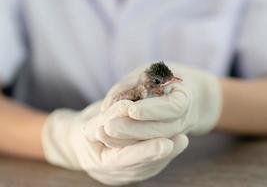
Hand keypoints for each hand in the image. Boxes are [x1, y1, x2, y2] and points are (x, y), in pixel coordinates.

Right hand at [42, 101, 188, 184]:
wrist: (80, 144)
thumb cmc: (85, 130)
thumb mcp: (90, 122)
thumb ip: (108, 116)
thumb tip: (129, 107)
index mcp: (100, 161)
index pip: (124, 159)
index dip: (145, 151)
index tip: (165, 142)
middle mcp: (114, 173)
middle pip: (142, 166)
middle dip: (163, 153)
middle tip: (182, 140)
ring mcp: (125, 174)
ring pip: (149, 167)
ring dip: (167, 154)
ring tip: (183, 139)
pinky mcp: (134, 171)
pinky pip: (151, 165)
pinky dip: (164, 155)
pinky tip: (176, 142)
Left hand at [102, 63, 221, 137]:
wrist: (191, 94)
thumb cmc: (167, 77)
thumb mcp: (152, 72)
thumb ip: (130, 85)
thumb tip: (106, 106)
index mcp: (185, 99)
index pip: (173, 107)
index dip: (152, 110)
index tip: (131, 110)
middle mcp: (182, 120)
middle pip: (161, 129)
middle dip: (133, 129)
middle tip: (109, 127)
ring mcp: (174, 132)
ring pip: (153, 140)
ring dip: (129, 139)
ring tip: (105, 134)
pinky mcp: (164, 138)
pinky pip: (148, 142)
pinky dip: (130, 142)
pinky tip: (110, 140)